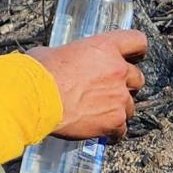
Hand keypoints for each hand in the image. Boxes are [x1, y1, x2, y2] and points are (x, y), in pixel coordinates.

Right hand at [29, 29, 147, 137]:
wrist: (35, 100)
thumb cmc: (38, 75)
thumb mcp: (54, 52)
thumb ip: (70, 57)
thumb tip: (60, 61)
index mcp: (104, 47)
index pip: (137, 40)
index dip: (136, 51)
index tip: (133, 57)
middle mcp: (117, 70)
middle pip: (137, 78)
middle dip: (125, 85)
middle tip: (109, 90)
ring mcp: (118, 97)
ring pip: (131, 105)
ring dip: (118, 109)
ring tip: (101, 114)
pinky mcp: (114, 120)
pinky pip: (121, 129)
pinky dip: (113, 132)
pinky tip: (102, 132)